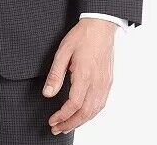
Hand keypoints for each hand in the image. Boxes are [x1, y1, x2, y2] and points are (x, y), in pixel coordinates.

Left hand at [42, 18, 115, 134]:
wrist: (101, 26)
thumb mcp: (63, 51)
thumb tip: (47, 93)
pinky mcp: (109, 81)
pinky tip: (83, 114)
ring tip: (68, 125)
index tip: (52, 120)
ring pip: (95, 110)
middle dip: (70, 124)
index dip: (62, 116)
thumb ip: (55, 74)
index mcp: (85, 74)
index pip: (73, 104)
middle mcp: (97, 82)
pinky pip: (101, 103)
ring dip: (81, 121)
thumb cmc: (82, 36)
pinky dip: (91, 113)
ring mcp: (105, 83)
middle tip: (57, 128)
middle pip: (85, 113)